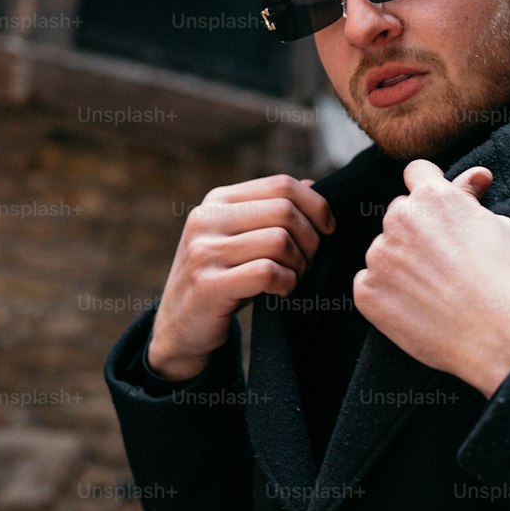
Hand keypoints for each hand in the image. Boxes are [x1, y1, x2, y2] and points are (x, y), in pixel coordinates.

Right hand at [148, 174, 334, 379]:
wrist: (182, 325)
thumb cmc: (224, 277)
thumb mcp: (242, 236)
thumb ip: (271, 210)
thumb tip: (312, 184)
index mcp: (218, 200)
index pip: (282, 185)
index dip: (316, 205)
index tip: (327, 228)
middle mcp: (207, 219)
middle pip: (285, 211)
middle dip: (310, 239)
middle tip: (307, 262)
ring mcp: (204, 251)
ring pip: (280, 241)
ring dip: (298, 265)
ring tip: (291, 277)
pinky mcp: (208, 284)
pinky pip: (267, 272)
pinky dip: (286, 283)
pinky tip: (280, 290)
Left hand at [353, 160, 509, 397]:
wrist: (498, 335)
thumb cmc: (507, 280)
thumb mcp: (500, 226)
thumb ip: (472, 199)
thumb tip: (474, 176)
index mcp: (432, 197)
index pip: (417, 173)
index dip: (430, 189)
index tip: (438, 210)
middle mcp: (399, 219)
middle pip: (399, 214)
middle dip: (416, 229)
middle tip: (443, 260)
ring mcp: (379, 256)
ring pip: (384, 250)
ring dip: (400, 262)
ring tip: (434, 289)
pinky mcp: (367, 291)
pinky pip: (370, 282)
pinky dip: (387, 292)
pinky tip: (416, 306)